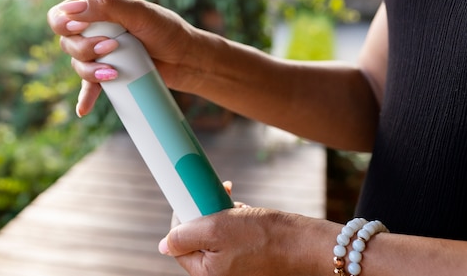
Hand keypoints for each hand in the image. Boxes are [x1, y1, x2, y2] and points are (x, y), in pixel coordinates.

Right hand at [47, 0, 201, 115]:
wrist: (186, 59)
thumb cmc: (167, 30)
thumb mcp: (139, 12)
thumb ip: (107, 5)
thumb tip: (71, 10)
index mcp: (98, 6)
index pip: (62, 14)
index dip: (64, 24)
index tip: (80, 29)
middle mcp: (95, 28)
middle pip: (66, 42)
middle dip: (84, 49)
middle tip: (112, 48)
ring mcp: (100, 52)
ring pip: (77, 64)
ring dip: (90, 71)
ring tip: (114, 72)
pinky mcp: (108, 73)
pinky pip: (89, 86)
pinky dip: (86, 97)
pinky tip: (83, 109)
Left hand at [158, 207, 336, 275]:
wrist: (304, 243)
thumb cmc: (262, 236)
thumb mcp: (216, 230)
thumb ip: (184, 238)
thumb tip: (162, 246)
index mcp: (207, 273)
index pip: (179, 245)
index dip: (182, 219)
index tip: (191, 199)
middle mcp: (220, 272)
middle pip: (198, 237)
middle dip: (205, 213)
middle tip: (216, 197)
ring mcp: (236, 265)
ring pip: (216, 232)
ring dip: (221, 213)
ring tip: (236, 204)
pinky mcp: (250, 256)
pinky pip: (233, 235)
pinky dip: (236, 219)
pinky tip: (245, 211)